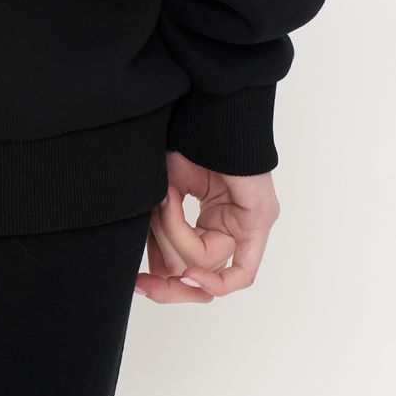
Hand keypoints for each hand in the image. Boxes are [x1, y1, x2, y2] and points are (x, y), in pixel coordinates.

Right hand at [133, 148, 279, 303]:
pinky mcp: (259, 221)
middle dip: (170, 286)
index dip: (162, 280)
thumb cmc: (182, 139)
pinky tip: (189, 272)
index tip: (136, 283)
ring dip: (176, 237)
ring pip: (208, 265)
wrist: (206, 109)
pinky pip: (240, 272)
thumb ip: (159, 232)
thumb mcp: (161, 193)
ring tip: (167, 200)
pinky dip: (212, 277)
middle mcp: (229, 226)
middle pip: (200, 278)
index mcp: (207, 217)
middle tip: (144, 286)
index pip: (187, 265)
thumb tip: (156, 273)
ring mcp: (247, 226)